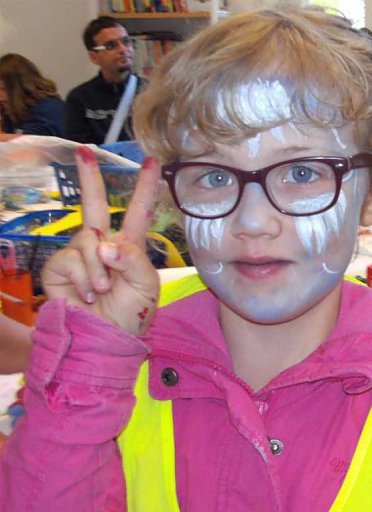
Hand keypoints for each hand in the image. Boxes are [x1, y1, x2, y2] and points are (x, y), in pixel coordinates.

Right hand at [41, 147, 161, 335]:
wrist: (104, 339)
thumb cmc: (130, 315)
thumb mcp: (146, 286)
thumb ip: (133, 260)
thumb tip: (104, 243)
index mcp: (129, 247)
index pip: (138, 212)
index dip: (145, 187)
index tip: (153, 162)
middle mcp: (103, 246)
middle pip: (95, 205)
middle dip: (89, 178)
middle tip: (83, 152)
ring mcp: (80, 255)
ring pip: (88, 239)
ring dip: (98, 268)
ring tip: (102, 291)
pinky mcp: (58, 268)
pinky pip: (71, 258)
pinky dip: (83, 277)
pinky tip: (86, 294)